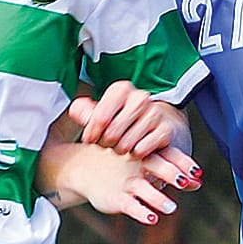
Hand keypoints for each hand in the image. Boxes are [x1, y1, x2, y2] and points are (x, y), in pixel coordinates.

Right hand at [69, 143, 198, 224]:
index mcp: (147, 153)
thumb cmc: (124, 166)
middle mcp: (137, 165)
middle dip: (171, 174)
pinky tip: (153, 219)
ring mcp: (126, 182)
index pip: (168, 155)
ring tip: (172, 207)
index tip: (198, 173)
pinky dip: (141, 212)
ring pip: (143, 188)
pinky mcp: (117, 198)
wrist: (85, 169)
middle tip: (185, 183)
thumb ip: (174, 172)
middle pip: (156, 166)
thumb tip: (199, 182)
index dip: (183, 163)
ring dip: (158, 198)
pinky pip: (130, 205)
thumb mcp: (147, 165)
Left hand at [71, 84, 198, 169]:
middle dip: (105, 142)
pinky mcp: (165, 130)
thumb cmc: (120, 117)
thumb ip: (83, 111)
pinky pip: (141, 150)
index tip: (90, 139)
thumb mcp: (99, 111)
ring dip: (119, 150)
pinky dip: (135, 154)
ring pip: (126, 143)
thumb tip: (77, 111)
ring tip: (119, 146)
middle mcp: (140, 97)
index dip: (92, 133)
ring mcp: (155, 113)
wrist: (152, 122)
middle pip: (112, 132)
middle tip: (107, 143)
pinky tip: (134, 148)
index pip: (100, 117)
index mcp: (121, 89)